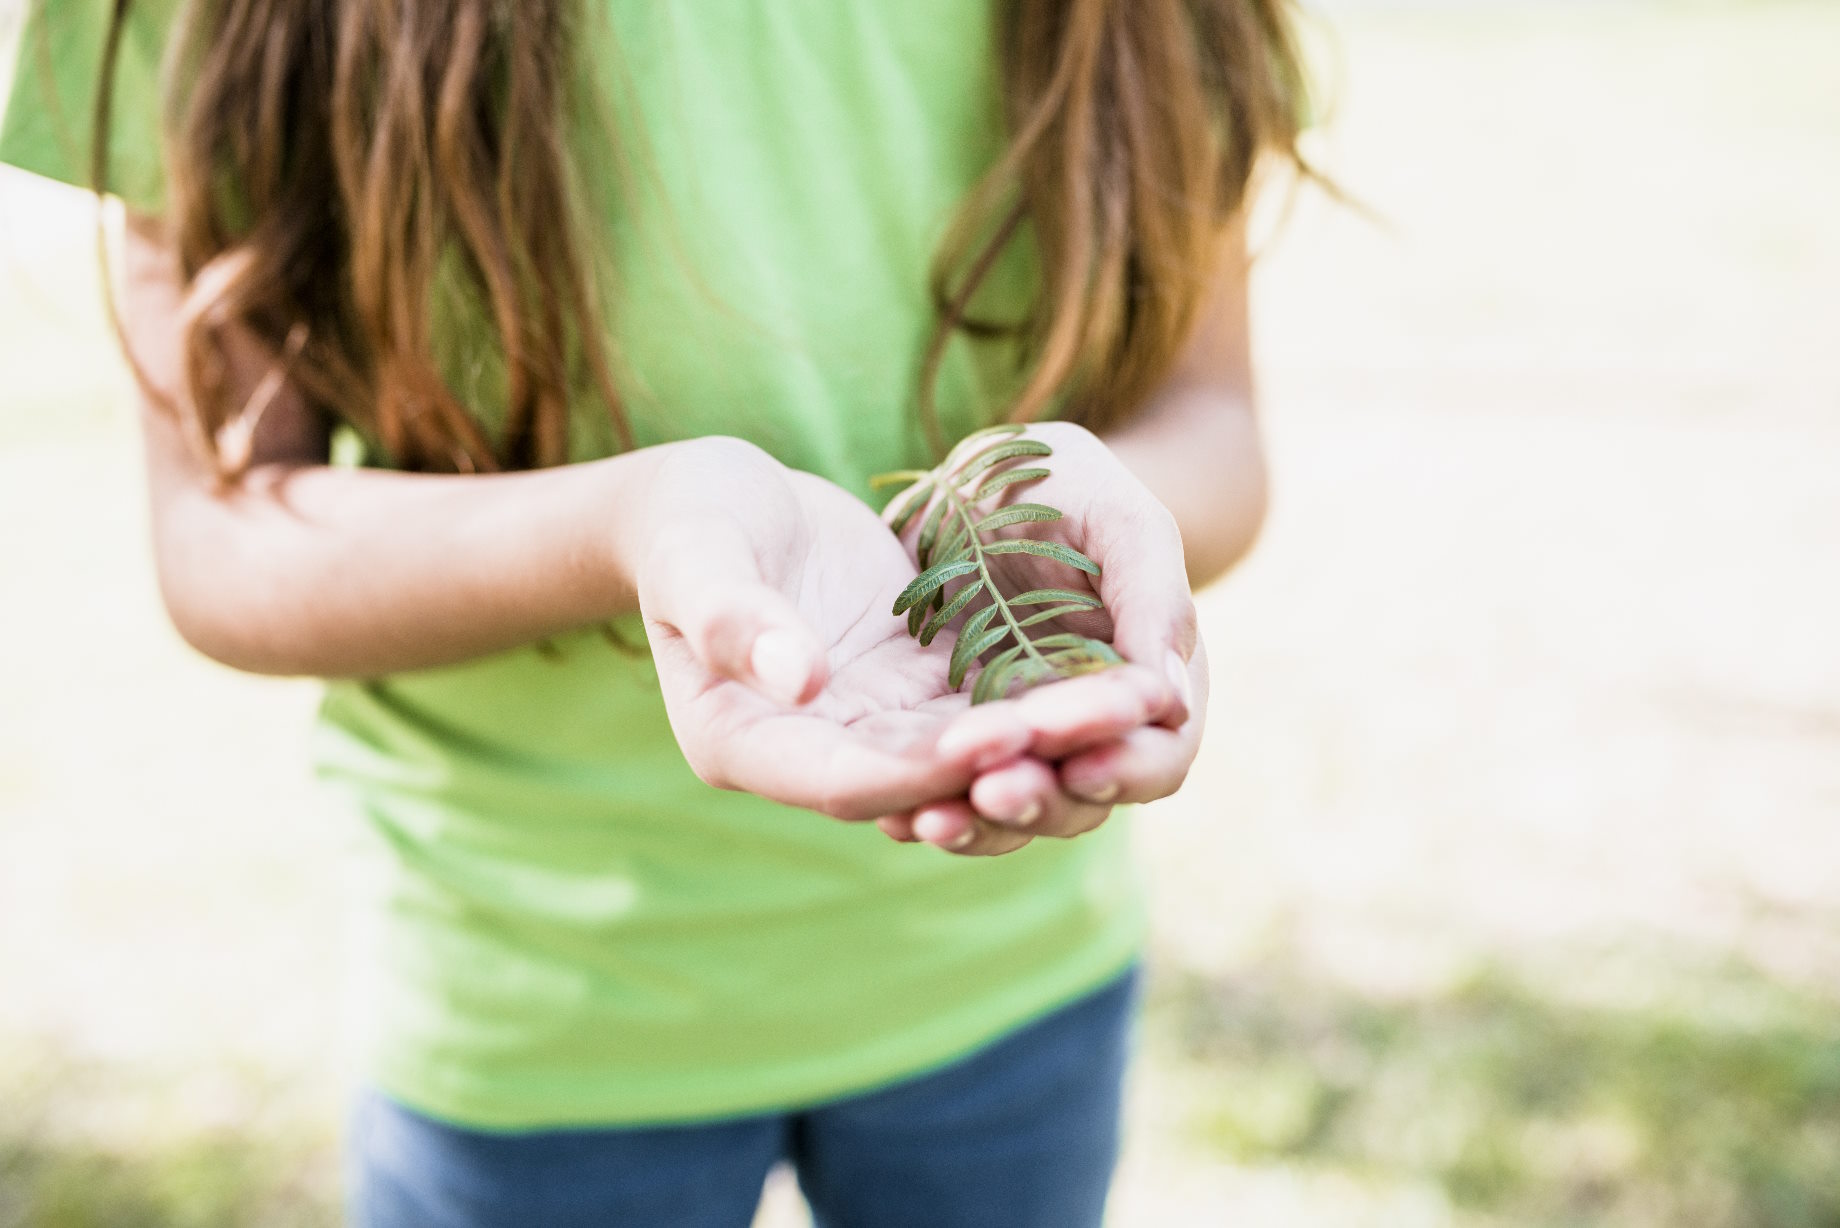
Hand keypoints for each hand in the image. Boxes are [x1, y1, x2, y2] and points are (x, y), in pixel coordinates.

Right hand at [631, 437, 1172, 821]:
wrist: (713, 496)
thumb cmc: (689, 519)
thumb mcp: (698, 554)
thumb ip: (732, 617)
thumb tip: (797, 679)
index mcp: (741, 743)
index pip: (845, 781)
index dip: (924, 770)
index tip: (997, 743)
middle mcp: (812, 753)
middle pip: (922, 783)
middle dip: (1011, 763)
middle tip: (1097, 734)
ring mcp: (865, 726)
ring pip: (966, 755)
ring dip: (1043, 742)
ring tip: (1127, 712)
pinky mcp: (909, 689)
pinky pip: (983, 708)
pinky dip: (1041, 701)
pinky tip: (1112, 680)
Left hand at [875, 422, 1207, 854]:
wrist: (973, 478)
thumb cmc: (1064, 484)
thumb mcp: (1117, 518)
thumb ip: (1152, 598)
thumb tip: (1172, 702)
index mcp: (1150, 680)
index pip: (1158, 751)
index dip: (1127, 764)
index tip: (1077, 757)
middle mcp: (1091, 726)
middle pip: (1087, 798)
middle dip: (1045, 800)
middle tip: (996, 791)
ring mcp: (1021, 738)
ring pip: (1017, 809)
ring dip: (982, 823)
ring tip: (932, 820)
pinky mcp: (955, 738)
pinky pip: (949, 791)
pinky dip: (927, 805)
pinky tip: (890, 814)